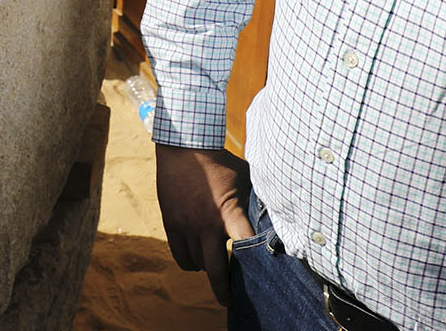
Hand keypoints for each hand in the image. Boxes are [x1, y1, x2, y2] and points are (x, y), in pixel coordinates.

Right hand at [156, 144, 253, 304]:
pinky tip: (196, 259)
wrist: (184, 147)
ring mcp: (186, 225)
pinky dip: (189, 262)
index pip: (245, 246)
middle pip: (216, 269)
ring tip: (213, 266)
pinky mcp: (171, 223)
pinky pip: (180, 255)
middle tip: (228, 300)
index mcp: (228, 213)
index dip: (255, 264)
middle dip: (223, 289)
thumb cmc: (220, 161)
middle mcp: (206, 224)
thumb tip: (275, 213)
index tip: (261, 275)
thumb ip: (253, 200)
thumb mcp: (244, 178)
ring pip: (196, 264)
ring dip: (206, 269)